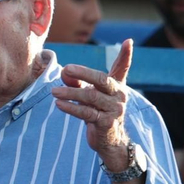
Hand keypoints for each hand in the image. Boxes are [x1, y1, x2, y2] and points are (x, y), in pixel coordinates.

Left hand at [52, 38, 135, 170]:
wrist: (110, 142)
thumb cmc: (99, 114)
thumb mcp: (90, 96)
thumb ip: (79, 82)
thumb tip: (65, 72)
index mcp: (117, 86)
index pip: (122, 68)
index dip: (126, 55)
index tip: (128, 41)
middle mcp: (119, 96)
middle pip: (101, 79)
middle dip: (83, 73)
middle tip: (66, 69)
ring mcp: (114, 110)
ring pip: (90, 96)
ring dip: (70, 93)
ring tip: (54, 92)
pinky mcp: (106, 123)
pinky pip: (86, 113)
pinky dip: (71, 108)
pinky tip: (59, 104)